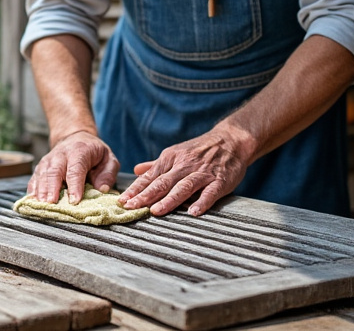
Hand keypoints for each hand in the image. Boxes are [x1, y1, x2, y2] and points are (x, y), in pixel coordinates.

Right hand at [26, 131, 119, 204]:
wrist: (75, 137)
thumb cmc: (94, 152)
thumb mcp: (108, 159)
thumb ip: (108, 174)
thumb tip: (102, 189)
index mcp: (79, 151)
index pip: (76, 169)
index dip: (75, 185)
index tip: (74, 201)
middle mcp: (61, 155)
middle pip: (54, 172)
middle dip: (52, 188)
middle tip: (51, 203)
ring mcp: (49, 160)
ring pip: (42, 174)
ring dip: (41, 190)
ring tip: (41, 204)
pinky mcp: (41, 166)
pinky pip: (35, 177)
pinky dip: (32, 189)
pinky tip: (31, 200)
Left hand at [117, 131, 249, 215]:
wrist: (231, 140)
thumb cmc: (200, 150)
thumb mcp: (176, 152)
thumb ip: (157, 164)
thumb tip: (136, 171)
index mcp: (171, 158)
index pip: (150, 177)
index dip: (136, 189)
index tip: (122, 201)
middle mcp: (184, 165)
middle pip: (162, 182)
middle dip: (145, 196)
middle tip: (131, 207)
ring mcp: (202, 173)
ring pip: (183, 187)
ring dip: (169, 200)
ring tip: (156, 211)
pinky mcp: (220, 180)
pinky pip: (210, 192)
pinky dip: (202, 202)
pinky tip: (193, 212)